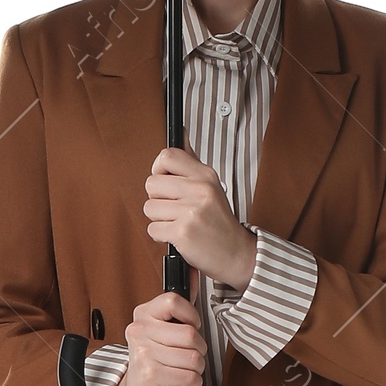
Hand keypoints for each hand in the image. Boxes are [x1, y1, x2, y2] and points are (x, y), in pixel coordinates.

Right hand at [111, 289, 205, 385]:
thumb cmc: (153, 354)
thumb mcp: (162, 325)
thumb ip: (181, 302)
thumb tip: (194, 270)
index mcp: (144, 313)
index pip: (174, 301)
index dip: (192, 316)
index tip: (192, 325)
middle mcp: (140, 330)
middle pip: (190, 334)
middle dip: (200, 348)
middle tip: (192, 352)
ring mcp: (143, 353)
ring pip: (193, 358)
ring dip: (198, 367)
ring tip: (187, 367)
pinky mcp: (150, 375)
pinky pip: (189, 376)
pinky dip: (194, 381)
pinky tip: (184, 379)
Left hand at [142, 145, 257, 287]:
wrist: (236, 253)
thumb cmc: (219, 222)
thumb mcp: (211, 185)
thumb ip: (191, 162)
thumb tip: (181, 132)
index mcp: (205, 175)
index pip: (167, 156)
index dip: (159, 169)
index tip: (166, 181)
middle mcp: (200, 190)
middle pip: (151, 183)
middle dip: (157, 199)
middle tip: (174, 208)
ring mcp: (191, 211)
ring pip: (149, 208)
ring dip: (159, 219)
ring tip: (178, 223)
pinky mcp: (182, 232)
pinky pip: (153, 229)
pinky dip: (162, 236)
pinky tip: (178, 236)